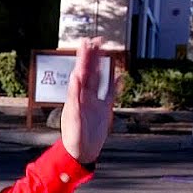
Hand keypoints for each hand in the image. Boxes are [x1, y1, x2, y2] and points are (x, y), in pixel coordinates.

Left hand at [61, 37, 120, 164]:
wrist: (81, 153)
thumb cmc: (74, 138)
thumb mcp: (74, 117)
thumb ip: (75, 97)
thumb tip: (76, 77)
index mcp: (75, 96)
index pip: (80, 72)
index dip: (84, 58)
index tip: (86, 43)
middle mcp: (84, 96)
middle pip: (90, 71)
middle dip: (92, 56)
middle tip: (96, 39)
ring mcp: (94, 102)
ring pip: (99, 79)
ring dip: (102, 65)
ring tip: (104, 51)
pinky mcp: (104, 110)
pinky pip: (110, 93)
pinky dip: (114, 83)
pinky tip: (118, 74)